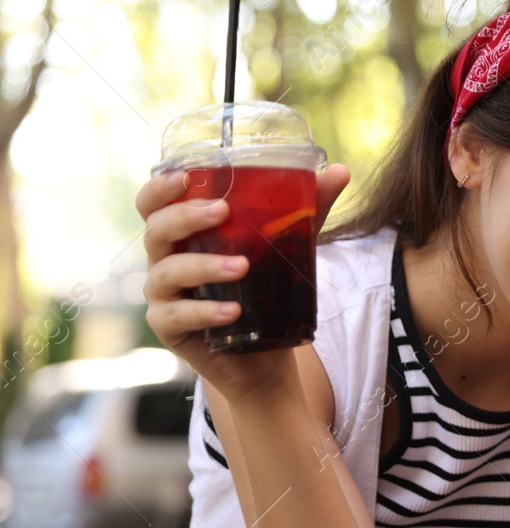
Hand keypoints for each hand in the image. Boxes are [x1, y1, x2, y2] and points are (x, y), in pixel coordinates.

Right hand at [138, 164, 348, 402]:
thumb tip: (339, 171)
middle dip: (184, 217)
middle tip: (222, 212)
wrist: (265, 356)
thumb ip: (308, 211)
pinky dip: (205, 311)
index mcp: (183, 235)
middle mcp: (165, 261)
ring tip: (243, 267)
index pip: (152, 204)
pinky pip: (178, 315)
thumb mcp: (286, 248)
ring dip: (204, 265)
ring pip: (168, 272)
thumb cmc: (265, 292)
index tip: (185, 176)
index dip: (160, 187)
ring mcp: (163, 295)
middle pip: (155, 230)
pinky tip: (233, 311)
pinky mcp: (169, 327)